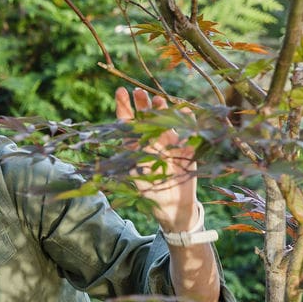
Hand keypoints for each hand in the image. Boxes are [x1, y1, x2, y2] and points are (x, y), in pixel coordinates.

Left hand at [115, 87, 199, 231]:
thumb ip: (131, 167)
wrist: (174, 210)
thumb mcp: (137, 182)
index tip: (120, 91)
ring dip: (162, 111)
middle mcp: (153, 143)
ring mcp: (171, 146)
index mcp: (137, 149)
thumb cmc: (152, 197)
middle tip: (138, 91)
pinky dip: (188, 122)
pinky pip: (188, 133)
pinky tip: (185, 111)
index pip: (128, 124)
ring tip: (157, 99)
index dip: (124, 108)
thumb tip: (114, 156)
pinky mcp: (187, 152)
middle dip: (142, 105)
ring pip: (166, 122)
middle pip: (146, 119)